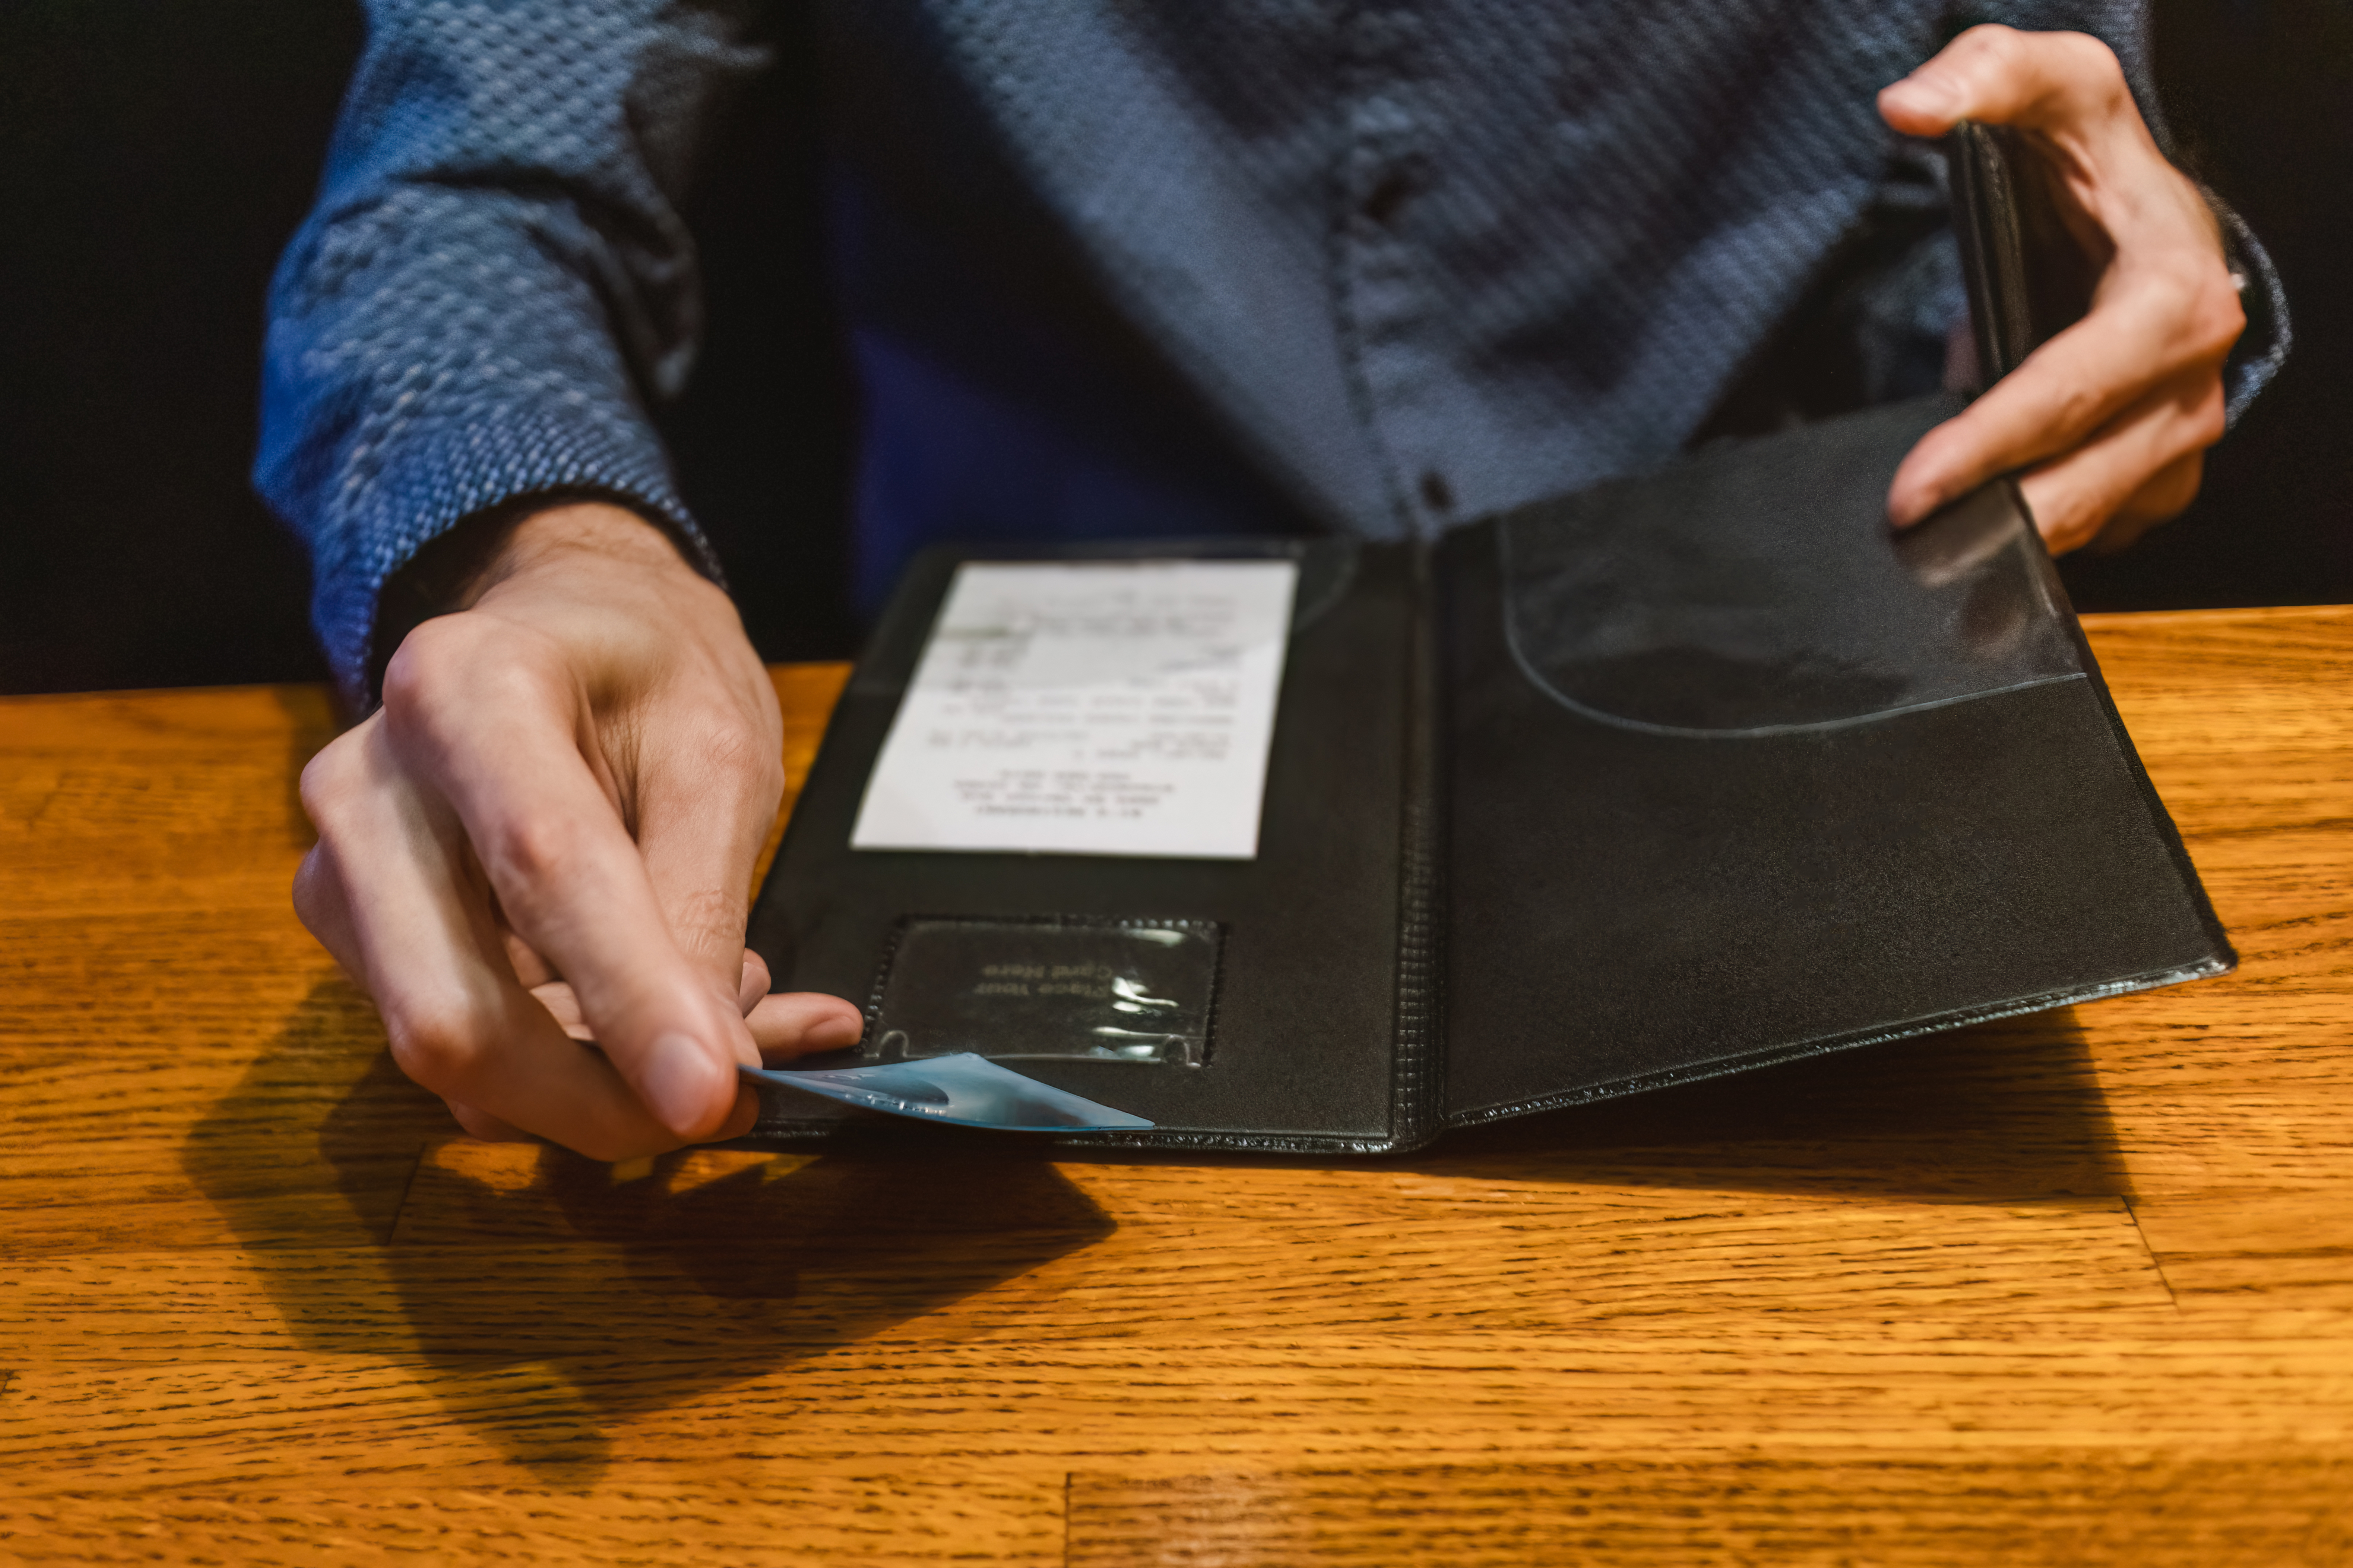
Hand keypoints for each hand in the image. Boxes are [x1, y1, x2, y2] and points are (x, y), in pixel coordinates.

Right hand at [294, 502, 864, 1159]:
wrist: (565, 628)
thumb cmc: (644, 673)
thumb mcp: (716, 754)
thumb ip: (705, 907)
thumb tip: (710, 1069)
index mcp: (462, 688)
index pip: (544, 869)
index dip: (630, 998)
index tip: (710, 1096)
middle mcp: (367, 784)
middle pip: (454, 1012)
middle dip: (599, 1097)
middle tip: (733, 1098)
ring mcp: (340, 872)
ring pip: (450, 1056)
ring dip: (598, 1080)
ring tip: (711, 999)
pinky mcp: (354, 936)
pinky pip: (459, 1053)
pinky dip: (572, 1069)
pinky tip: (650, 1009)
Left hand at [1879, 25, 2245, 553]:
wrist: (2137, 213)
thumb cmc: (2096, 156)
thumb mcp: (2053, 84)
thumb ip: (1983, 76)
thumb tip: (1910, 106)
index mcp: (2175, 298)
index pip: (2073, 391)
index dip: (1989, 446)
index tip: (1911, 489)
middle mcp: (2192, 381)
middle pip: (2085, 479)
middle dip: (1994, 516)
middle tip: (1903, 540)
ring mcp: (2180, 439)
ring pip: (2093, 519)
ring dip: (2011, 537)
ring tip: (1926, 548)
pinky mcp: (2155, 477)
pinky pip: (2096, 532)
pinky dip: (2034, 537)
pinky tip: (1972, 528)